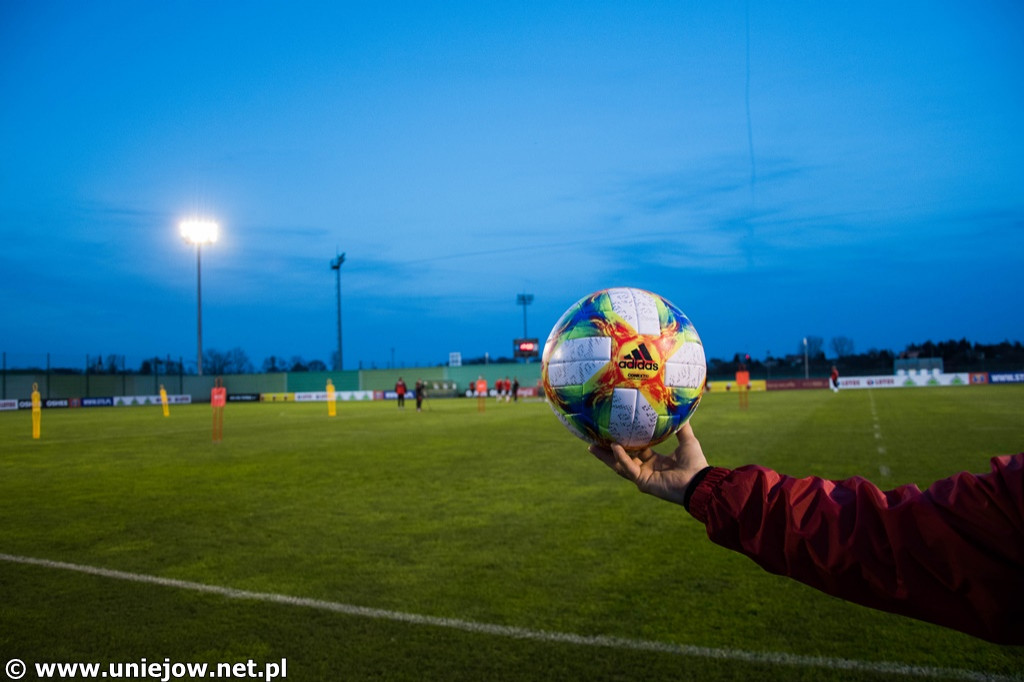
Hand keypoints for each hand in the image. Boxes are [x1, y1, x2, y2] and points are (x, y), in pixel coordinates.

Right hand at [588, 422, 708, 505]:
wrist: (699, 481)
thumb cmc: (695, 464)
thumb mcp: (687, 441)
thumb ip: (682, 428)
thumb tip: (680, 410)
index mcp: (655, 461)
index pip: (635, 451)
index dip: (624, 442)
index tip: (613, 433)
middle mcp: (646, 469)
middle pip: (622, 459)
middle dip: (607, 451)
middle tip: (593, 440)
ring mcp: (643, 477)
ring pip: (619, 465)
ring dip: (606, 456)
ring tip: (592, 446)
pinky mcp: (643, 481)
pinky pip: (629, 468)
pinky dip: (621, 457)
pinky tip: (614, 446)